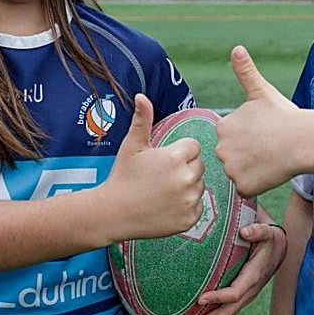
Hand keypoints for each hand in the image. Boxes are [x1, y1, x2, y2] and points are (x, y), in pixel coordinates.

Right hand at [101, 94, 204, 242]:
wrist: (114, 213)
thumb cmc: (122, 176)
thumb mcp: (131, 146)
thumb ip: (142, 120)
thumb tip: (141, 96)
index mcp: (175, 157)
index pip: (193, 147)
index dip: (178, 152)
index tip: (162, 162)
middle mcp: (187, 178)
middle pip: (199, 165)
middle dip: (184, 168)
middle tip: (161, 177)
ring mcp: (189, 200)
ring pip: (200, 186)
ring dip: (187, 187)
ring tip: (163, 192)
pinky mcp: (190, 219)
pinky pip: (198, 206)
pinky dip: (187, 206)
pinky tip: (167, 206)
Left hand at [186, 206, 286, 314]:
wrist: (279, 247)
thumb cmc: (269, 238)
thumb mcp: (267, 231)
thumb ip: (258, 230)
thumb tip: (245, 231)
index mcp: (254, 275)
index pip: (235, 292)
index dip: (218, 297)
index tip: (200, 299)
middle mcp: (251, 290)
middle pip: (229, 310)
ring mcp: (247, 295)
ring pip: (227, 314)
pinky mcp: (242, 295)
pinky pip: (227, 309)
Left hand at [216, 45, 302, 196]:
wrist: (302, 140)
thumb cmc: (284, 115)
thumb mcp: (261, 91)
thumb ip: (245, 71)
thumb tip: (236, 48)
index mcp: (223, 126)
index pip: (232, 138)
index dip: (250, 137)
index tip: (265, 133)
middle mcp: (221, 148)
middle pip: (233, 156)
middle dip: (249, 154)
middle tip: (270, 147)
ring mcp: (231, 169)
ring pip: (240, 173)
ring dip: (253, 170)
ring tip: (272, 159)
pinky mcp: (243, 186)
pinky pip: (247, 188)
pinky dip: (258, 185)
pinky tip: (272, 172)